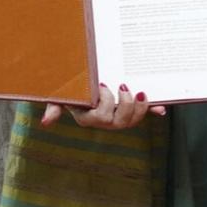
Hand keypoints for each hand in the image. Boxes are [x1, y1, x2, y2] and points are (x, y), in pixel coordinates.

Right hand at [40, 83, 165, 130]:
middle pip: (120, 122)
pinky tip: (161, 110)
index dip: (107, 103)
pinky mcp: (130, 110)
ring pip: (132, 121)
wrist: (80, 84)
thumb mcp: (61, 96)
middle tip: (122, 86)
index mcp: (89, 118)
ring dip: (139, 108)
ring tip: (140, 92)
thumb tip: (45, 122)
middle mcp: (105, 120)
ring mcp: (119, 116)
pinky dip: (153, 111)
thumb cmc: (70, 91)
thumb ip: (54, 107)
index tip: (103, 85)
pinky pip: (143, 114)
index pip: (101, 117)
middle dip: (125, 105)